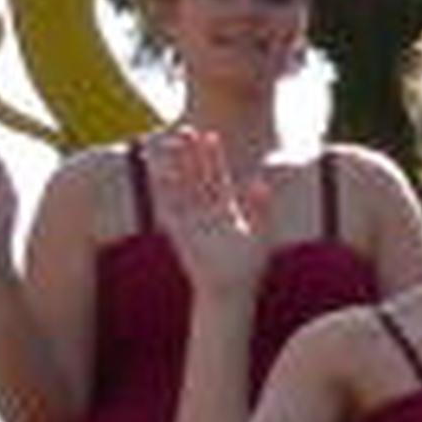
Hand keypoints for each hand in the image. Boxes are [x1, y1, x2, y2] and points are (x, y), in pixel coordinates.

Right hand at [146, 127, 271, 296]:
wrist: (229, 291)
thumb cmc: (247, 266)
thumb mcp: (260, 234)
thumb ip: (262, 208)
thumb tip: (261, 182)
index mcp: (226, 207)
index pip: (217, 175)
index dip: (213, 156)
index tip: (210, 135)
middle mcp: (206, 209)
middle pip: (196, 175)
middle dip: (191, 154)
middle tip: (186, 130)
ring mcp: (190, 219)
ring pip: (181, 187)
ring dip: (174, 166)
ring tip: (167, 144)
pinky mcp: (179, 231)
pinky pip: (169, 208)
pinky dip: (164, 192)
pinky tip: (159, 174)